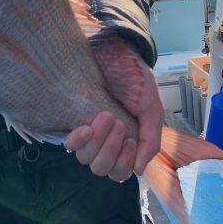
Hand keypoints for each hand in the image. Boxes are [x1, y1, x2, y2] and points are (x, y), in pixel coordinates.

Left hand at [65, 38, 163, 181]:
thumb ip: (151, 140)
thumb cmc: (135, 78)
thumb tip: (139, 169)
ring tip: (106, 114)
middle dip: (112, 149)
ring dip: (99, 140)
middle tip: (118, 123)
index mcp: (125, 142)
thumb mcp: (151, 109)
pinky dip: (79, 139)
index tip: (130, 140)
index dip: (124, 163)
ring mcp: (88, 131)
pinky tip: (86, 125)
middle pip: (102, 169)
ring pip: (87, 159)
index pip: (120, 172)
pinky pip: (70, 144)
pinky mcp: (73, 119)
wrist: (116, 51)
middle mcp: (104, 141)